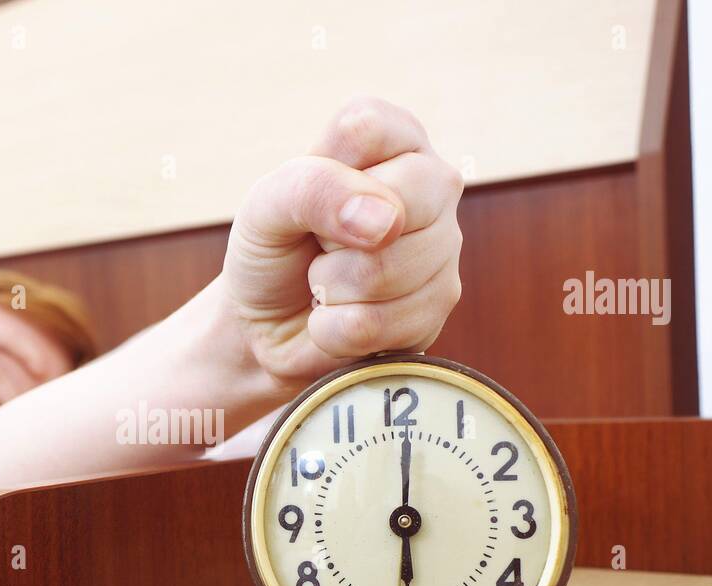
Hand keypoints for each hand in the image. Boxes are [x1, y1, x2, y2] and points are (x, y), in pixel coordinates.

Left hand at [223, 97, 463, 388]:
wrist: (267, 328)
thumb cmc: (273, 252)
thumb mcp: (266, 207)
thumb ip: (314, 189)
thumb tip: (388, 222)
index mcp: (393, 136)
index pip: (366, 129)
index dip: (322, 174)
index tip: (308, 197)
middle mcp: (433, 183)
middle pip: (396, 203)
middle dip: (331, 238)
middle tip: (320, 245)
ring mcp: (445, 247)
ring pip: (383, 272)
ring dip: (329, 289)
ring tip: (327, 284)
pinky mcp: (438, 309)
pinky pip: (376, 324)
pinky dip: (333, 330)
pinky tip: (338, 318)